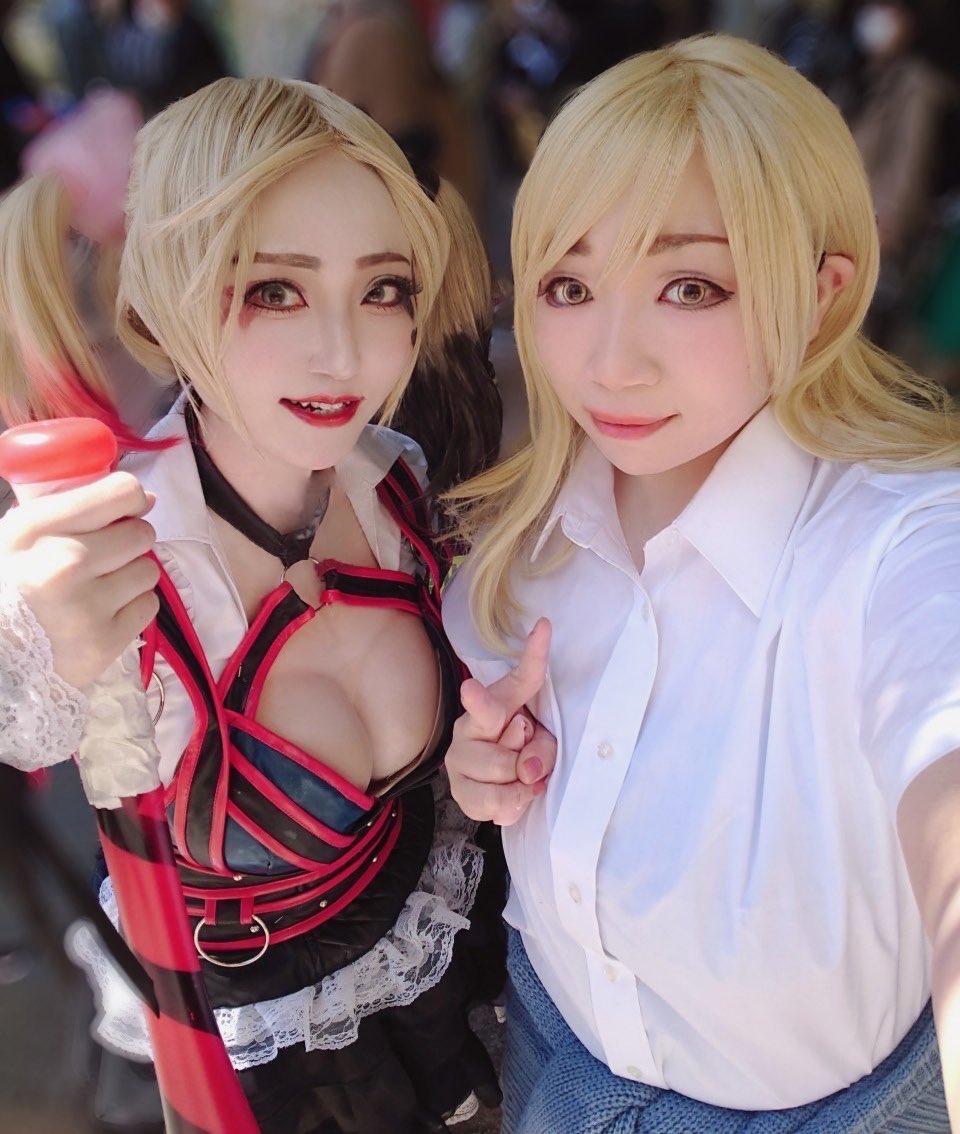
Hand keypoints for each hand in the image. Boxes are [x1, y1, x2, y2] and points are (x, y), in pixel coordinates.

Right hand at [0, 471, 159, 687]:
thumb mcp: (22, 534)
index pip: (121, 492)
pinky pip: (149, 606)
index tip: (124, 512)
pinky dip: (132, 609)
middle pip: (142, 533)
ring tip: (100, 588)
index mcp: (36, 528)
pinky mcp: (104, 642)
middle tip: (104, 558)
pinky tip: (103, 613)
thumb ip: (77, 508)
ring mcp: (86, 606)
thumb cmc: (9, 584)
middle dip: (129, 542)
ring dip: (131, 577)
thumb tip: (146, 498)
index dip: (130, 500)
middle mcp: (64, 563)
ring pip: (149, 570)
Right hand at [447, 617, 555, 824]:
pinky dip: (512, 803)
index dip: (535, 655)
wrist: (499, 788)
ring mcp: (460, 758)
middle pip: (510, 728)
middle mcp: (470, 725)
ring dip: (522, 781)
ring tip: (520, 779)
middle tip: (527, 756)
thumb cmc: (524, 755)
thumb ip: (542, 748)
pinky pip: (495, 801)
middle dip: (530, 748)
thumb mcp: (542, 745)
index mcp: (496, 703)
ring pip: (503, 767)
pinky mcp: (460, 792)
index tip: (545, 627)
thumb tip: (528, 771)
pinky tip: (512, 797)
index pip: (520, 679)